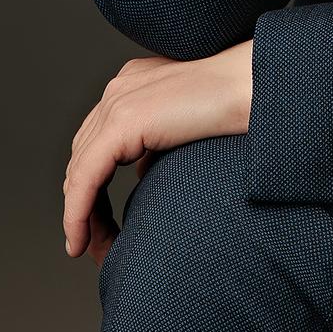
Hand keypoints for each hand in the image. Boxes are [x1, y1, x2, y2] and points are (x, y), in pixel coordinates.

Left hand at [63, 40, 253, 266]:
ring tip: (89, 249)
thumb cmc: (237, 106)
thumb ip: (157, 144)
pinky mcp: (122, 123)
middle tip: (94, 245)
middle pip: (82, 157)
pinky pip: (86, 179)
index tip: (100, 224)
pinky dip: (77, 214)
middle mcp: (119, 88)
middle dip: (83, 204)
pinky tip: (80, 241)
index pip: (97, 141)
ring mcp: (118, 102)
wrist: (255, 87)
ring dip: (79, 215)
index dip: (91, 185)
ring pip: (79, 170)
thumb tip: (141, 173)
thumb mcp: (184, 129)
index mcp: (133, 82)